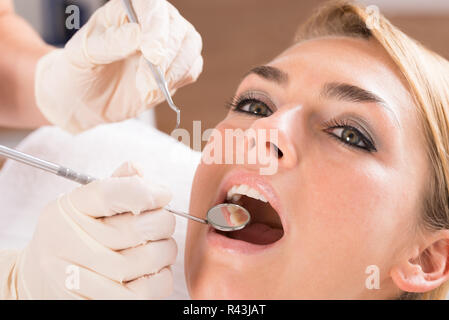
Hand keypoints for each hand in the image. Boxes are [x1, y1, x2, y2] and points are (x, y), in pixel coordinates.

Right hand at [1, 162, 176, 298]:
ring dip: (165, 250)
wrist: (38, 279)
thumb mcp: (83, 205)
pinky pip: (147, 291)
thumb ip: (114, 185)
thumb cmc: (72, 236)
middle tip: (162, 222)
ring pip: (147, 260)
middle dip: (163, 222)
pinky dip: (161, 277)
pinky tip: (151, 270)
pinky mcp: (94, 303)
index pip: (109, 194)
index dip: (145, 192)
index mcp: (67, 211)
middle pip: (135, 229)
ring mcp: (77, 278)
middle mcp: (66, 244)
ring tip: (158, 246)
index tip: (163, 194)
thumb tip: (138, 170)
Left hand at [35, 0, 202, 132]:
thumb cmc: (81, 68)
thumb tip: (138, 34)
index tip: (151, 53)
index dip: (156, 27)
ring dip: (173, 71)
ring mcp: (169, 45)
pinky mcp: (176, 68)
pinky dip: (177, 81)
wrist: (85, 98)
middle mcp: (154, 22)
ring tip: (145, 87)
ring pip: (190, 47)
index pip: (153, 6)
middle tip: (145, 79)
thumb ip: (110, 43)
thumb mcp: (84, 54)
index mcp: (129, 9)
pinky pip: (192, 69)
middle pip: (178, 28)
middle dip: (165, 56)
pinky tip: (153, 90)